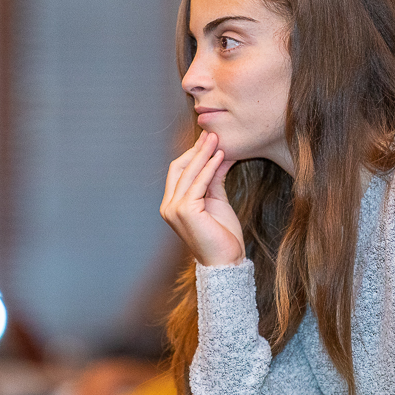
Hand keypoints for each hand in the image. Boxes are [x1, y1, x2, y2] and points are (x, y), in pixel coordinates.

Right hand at [160, 131, 243, 266]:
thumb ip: (213, 179)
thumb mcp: (216, 200)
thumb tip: (219, 154)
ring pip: (188, 174)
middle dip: (196, 150)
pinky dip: (209, 167)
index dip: (192, 153)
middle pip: (179, 168)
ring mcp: (174, 209)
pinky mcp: (185, 212)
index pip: (178, 172)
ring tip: (216, 139)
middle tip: (211, 134)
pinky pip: (198, 183)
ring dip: (203, 154)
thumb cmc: (222, 235)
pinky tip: (220, 156)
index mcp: (172, 204)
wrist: (226, 260)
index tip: (207, 139)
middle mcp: (168, 206)